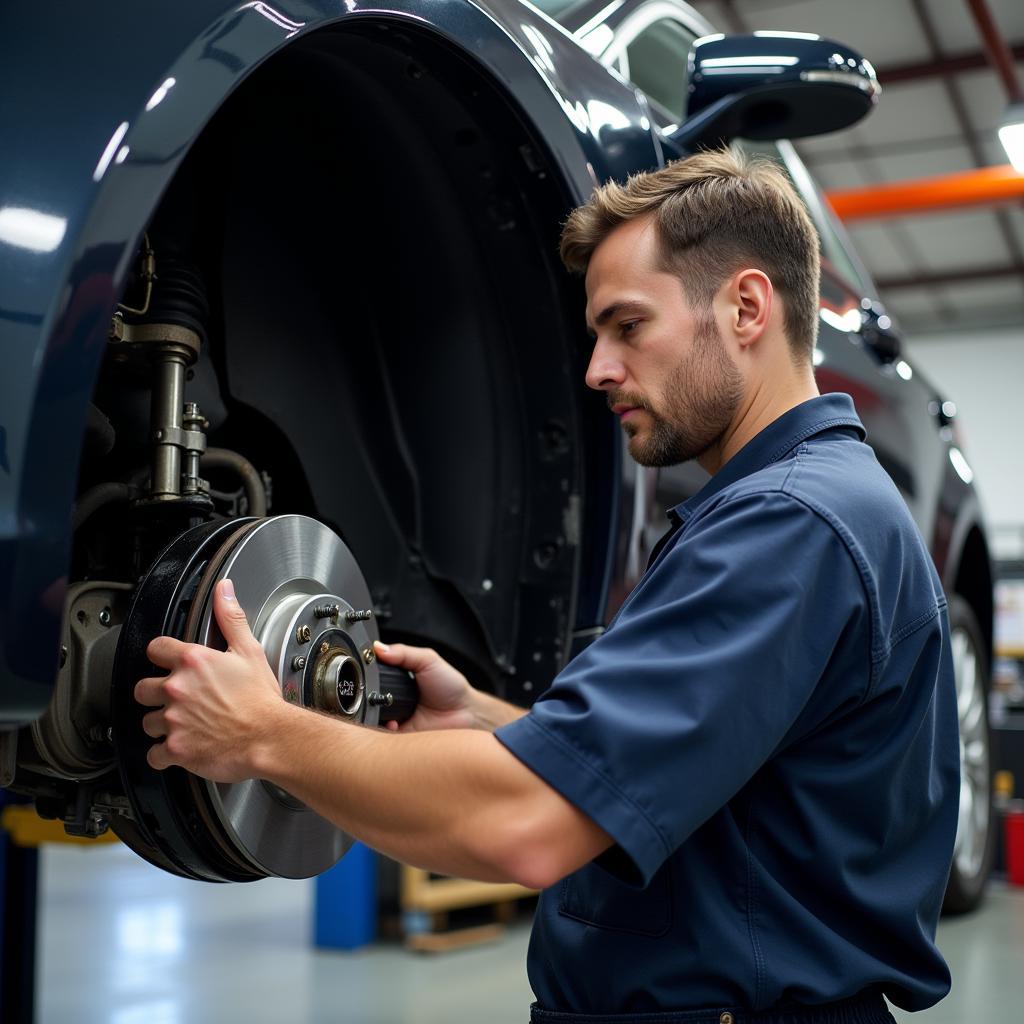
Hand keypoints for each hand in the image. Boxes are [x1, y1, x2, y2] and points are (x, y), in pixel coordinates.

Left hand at [134, 578, 289, 780]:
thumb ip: (231, 618)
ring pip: (147, 722)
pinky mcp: (175, 749)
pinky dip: (164, 755)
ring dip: (161, 724)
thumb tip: (223, 590)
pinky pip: (153, 755)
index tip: (169, 665)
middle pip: (142, 689)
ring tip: (184, 725)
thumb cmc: (262, 699)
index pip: (155, 649)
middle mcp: (177, 689)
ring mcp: (173, 720)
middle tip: (178, 699)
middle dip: (156, 694)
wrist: (271, 737)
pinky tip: (181, 748)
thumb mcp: (250, 651)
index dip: (162, 656)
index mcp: (193, 662)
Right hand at [373, 641, 478, 732]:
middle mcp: (392, 700)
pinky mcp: (399, 737)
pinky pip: (383, 738)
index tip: (360, 670)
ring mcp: (394, 719)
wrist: (467, 713)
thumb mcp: (428, 660)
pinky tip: (392, 723)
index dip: (364, 674)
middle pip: (367, 698)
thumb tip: (378, 647)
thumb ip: (403, 652)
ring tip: (381, 707)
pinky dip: (383, 732)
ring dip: (372, 714)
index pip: (372, 676)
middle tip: (371, 691)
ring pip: (371, 719)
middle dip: (366, 696)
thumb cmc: (451, 686)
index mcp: (396, 681)